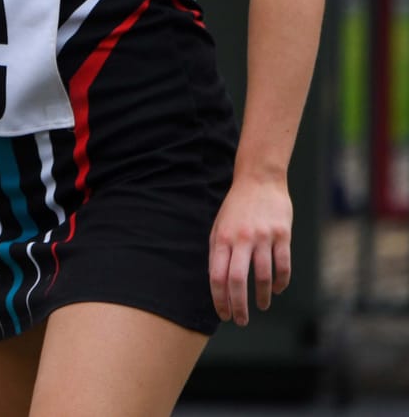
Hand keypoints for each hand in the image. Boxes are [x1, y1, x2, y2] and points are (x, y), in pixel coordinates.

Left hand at [209, 173, 293, 325]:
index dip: (219, 298)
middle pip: (238, 280)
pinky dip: (281, 282)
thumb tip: (218, 282)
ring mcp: (263, 237)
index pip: (217, 276)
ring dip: (262, 296)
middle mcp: (241, 239)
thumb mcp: (219, 226)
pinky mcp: (282, 235)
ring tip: (261, 306)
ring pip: (263, 276)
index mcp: (221, 238)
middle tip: (240, 321)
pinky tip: (277, 290)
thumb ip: (218, 252)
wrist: (259, 180)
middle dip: (238, 305)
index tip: (223, 314)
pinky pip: (283, 265)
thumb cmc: (236, 208)